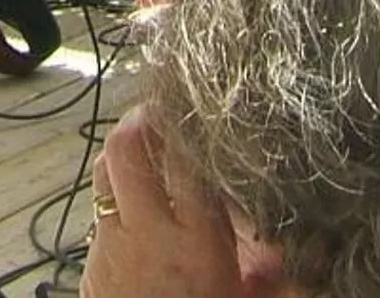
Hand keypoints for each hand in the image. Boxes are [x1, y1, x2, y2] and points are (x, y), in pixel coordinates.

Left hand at [83, 106, 287, 297]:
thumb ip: (269, 277)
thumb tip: (288, 251)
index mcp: (195, 242)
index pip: (184, 158)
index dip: (187, 120)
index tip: (199, 103)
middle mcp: (147, 233)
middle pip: (126, 149)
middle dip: (141, 119)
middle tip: (162, 109)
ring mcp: (111, 244)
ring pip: (105, 171)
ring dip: (124, 152)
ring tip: (148, 144)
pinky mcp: (91, 261)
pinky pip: (101, 210)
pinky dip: (118, 197)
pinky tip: (141, 206)